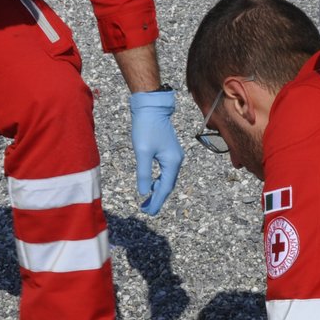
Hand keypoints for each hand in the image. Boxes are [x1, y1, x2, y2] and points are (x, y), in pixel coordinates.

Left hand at [128, 89, 182, 214]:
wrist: (151, 107)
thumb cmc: (146, 127)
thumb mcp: (142, 152)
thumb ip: (144, 174)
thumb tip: (144, 192)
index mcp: (172, 162)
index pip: (165, 188)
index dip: (157, 202)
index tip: (148, 212)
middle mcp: (176, 160)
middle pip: (168, 185)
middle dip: (158, 199)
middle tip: (146, 210)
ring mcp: (174, 156)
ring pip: (167, 179)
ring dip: (158, 190)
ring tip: (146, 200)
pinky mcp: (169, 151)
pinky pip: (166, 171)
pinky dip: (159, 180)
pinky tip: (151, 184)